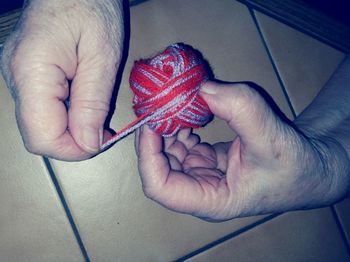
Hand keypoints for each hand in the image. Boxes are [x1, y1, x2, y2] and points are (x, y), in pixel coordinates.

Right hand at [1, 0, 123, 159]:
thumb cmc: (91, 7)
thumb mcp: (103, 57)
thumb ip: (93, 103)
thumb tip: (89, 144)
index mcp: (32, 73)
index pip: (43, 137)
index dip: (74, 150)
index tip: (102, 142)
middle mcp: (16, 79)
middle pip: (38, 135)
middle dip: (73, 142)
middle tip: (103, 131)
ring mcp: (18, 78)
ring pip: (41, 126)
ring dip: (71, 131)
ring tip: (96, 117)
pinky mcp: (26, 77)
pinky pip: (43, 111)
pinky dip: (65, 118)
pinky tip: (84, 106)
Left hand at [135, 82, 348, 220]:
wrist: (309, 168)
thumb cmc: (293, 166)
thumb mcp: (271, 138)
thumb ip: (241, 110)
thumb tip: (204, 88)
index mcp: (210, 199)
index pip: (159, 186)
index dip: (147, 154)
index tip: (151, 121)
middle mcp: (200, 190)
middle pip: (159, 166)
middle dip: (155, 135)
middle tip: (161, 104)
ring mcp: (202, 175)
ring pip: (168, 154)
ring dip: (167, 129)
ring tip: (177, 105)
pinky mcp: (207, 162)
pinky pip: (183, 145)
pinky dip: (181, 127)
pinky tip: (190, 114)